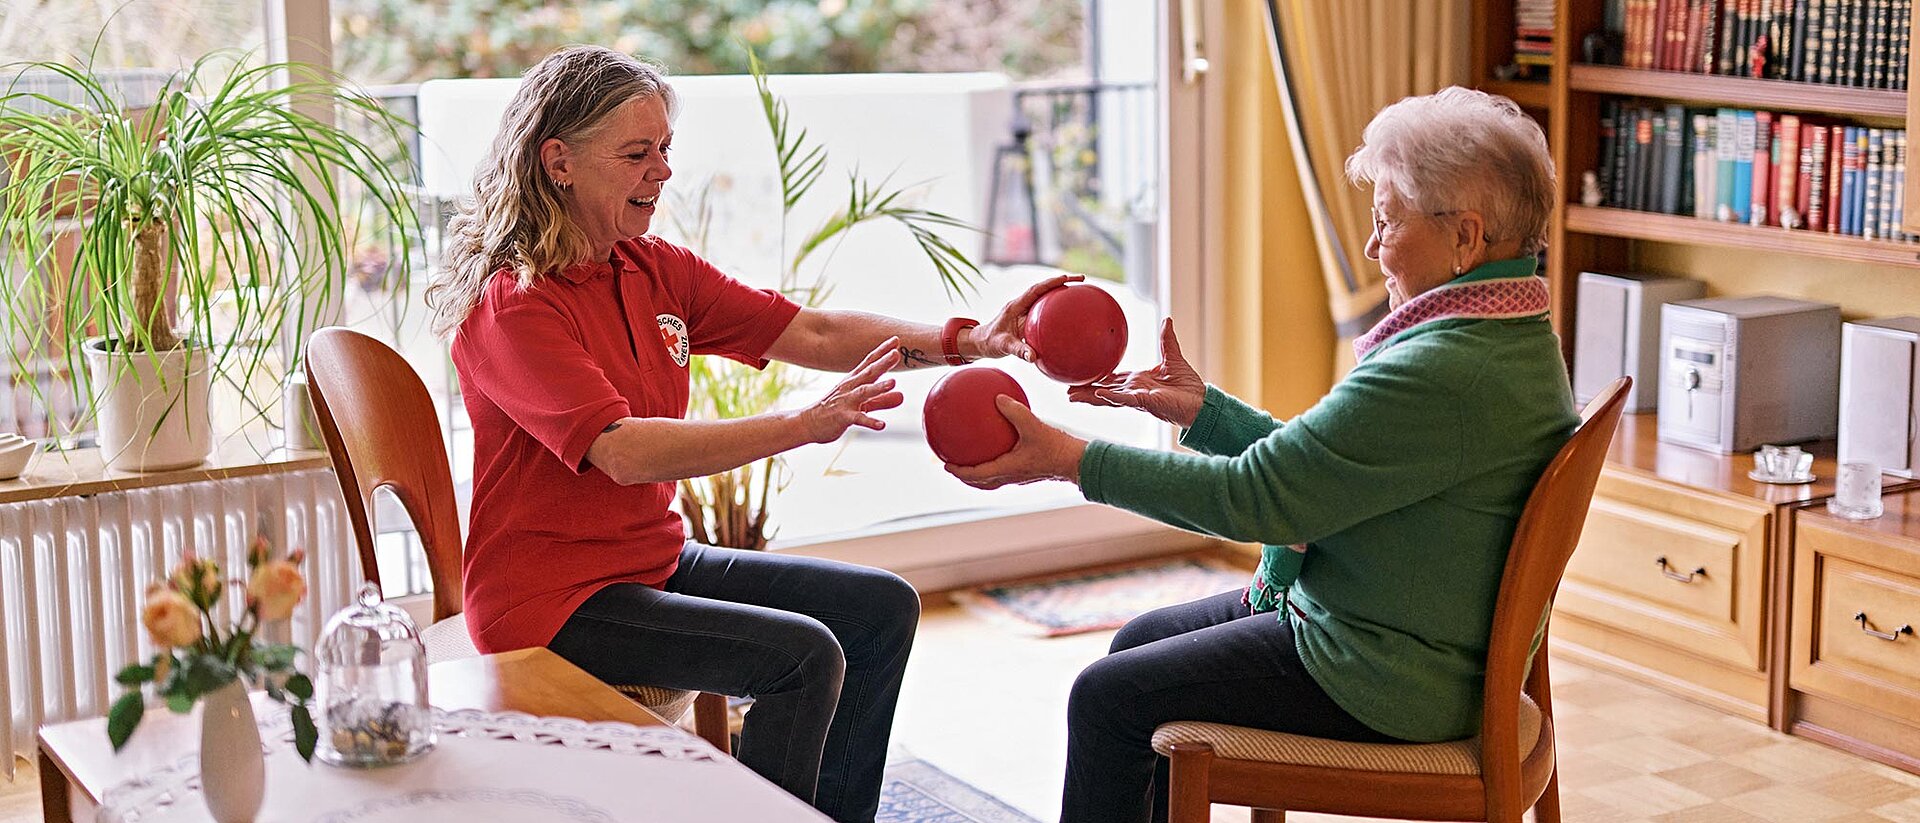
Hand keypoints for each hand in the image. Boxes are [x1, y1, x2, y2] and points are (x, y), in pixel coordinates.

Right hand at [796, 337, 903, 443]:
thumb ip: (882, 400)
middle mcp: (850, 387)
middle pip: (868, 373)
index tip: (896, 339)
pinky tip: (881, 425)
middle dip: (882, 363)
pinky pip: (857, 419)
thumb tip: (902, 396)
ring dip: (878, 387)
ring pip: (863, 392)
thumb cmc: (835, 410)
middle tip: (896, 353)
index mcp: (854, 380)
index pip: (869, 362)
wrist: (808, 423)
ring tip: (893, 382)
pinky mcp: (842, 417)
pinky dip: (870, 421)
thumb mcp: (861, 404)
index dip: (882, 351)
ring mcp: (846, 401)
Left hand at [944, 395, 1087, 489]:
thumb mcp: (1033, 425)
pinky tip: (1003, 447)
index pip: (976, 475)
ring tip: (972, 462)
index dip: (959, 471)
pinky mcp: (1029, 472)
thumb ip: (1015, 411)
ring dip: (980, 475)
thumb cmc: (1055, 447)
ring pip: (993, 480)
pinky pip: (1006, 471)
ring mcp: (1020, 476)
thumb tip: (997, 397)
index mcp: (1006, 469)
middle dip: (966, 477)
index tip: (945, 465)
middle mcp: (1010, 476)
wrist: (1077, 462)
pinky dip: (997, 464)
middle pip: (981, 482)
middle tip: (953, 467)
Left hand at [970, 273, 1083, 360]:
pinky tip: (1069, 315)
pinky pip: (1045, 310)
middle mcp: (1021, 305)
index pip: (1035, 290)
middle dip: (1062, 281)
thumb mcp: (1003, 346)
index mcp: (1015, 306)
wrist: (981, 344)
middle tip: (1082, 279)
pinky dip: (1057, 308)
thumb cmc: (990, 343)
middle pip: (1044, 288)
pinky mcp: (1027, 318)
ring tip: (1081, 292)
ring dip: (1061, 293)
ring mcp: (1025, 311)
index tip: (1067, 278)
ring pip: (1045, 297)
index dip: (1051, 282)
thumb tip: (1034, 357)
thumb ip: (1018, 350)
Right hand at [1067, 318, 1204, 427]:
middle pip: (1104, 391)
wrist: (1201, 402)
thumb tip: (1166, 320)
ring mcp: (1138, 398)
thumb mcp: (1173, 357)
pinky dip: (1111, 396)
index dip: (1098, 379)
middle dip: (1086, 391)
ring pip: (1108, 397)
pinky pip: (1125, 398)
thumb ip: (1167, 340)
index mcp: (1139, 382)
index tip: (1083, 377)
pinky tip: (1098, 393)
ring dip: (1090, 396)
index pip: (1113, 381)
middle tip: (1067, 390)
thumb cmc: (1189, 385)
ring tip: (1072, 396)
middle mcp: (1135, 391)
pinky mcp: (1146, 402)